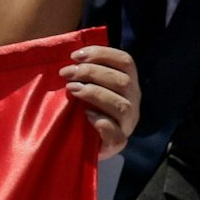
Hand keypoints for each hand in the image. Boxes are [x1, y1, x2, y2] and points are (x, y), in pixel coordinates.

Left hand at [62, 45, 140, 159]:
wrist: (81, 145)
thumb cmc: (82, 110)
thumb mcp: (86, 87)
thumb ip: (85, 72)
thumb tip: (71, 55)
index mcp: (128, 83)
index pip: (125, 62)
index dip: (102, 54)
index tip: (75, 55)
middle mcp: (133, 101)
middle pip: (123, 81)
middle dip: (92, 72)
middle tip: (66, 73)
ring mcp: (127, 123)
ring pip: (121, 105)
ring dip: (94, 93)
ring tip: (71, 89)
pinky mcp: (118, 143)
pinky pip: (116, 134)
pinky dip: (101, 122)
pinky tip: (85, 115)